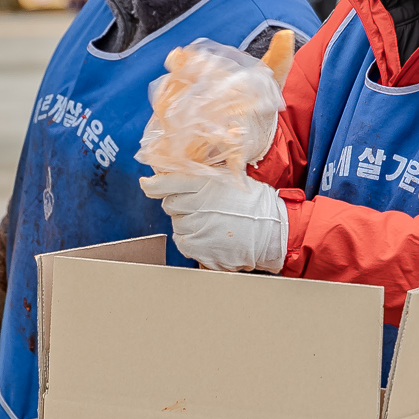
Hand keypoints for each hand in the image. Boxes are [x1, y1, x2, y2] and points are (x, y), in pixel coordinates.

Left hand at [142, 170, 288, 272]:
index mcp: (204, 182)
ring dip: (188, 222)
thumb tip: (175, 173)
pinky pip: (181, 240)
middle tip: (201, 207)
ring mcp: (195, 226)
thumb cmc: (253, 203)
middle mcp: (196, 203)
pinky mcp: (196, 246)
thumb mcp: (229, 179)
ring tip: (212, 223)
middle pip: (170, 204)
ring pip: (176, 223)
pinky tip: (209, 236)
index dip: (154, 184)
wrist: (271, 231)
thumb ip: (203, 176)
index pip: (166, 181)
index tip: (147, 184)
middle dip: (180, 205)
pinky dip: (191, 239)